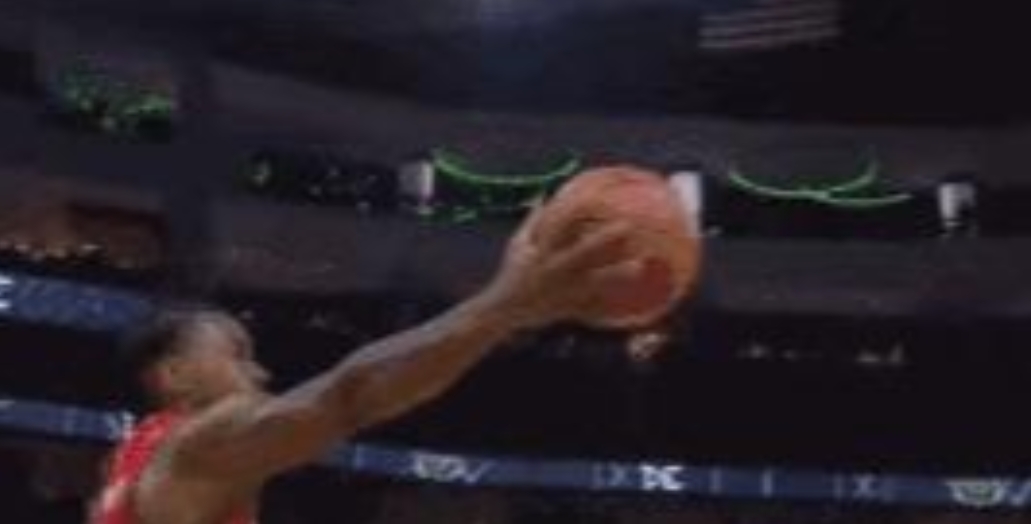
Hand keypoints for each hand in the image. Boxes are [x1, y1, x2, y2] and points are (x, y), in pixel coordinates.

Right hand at [479, 203, 644, 329]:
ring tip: (640, 265)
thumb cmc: (512, 273)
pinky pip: (593, 307)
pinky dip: (612, 303)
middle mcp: (553, 269)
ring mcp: (562, 290)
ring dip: (616, 273)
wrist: (503, 311)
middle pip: (582, 253)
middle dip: (603, 240)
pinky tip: (633, 300)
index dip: (580, 212)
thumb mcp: (518, 244)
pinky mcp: (568, 309)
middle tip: (628, 226)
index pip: (561, 227)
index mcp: (541, 251)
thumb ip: (532, 220)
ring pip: (593, 282)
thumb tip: (542, 195)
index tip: (596, 199)